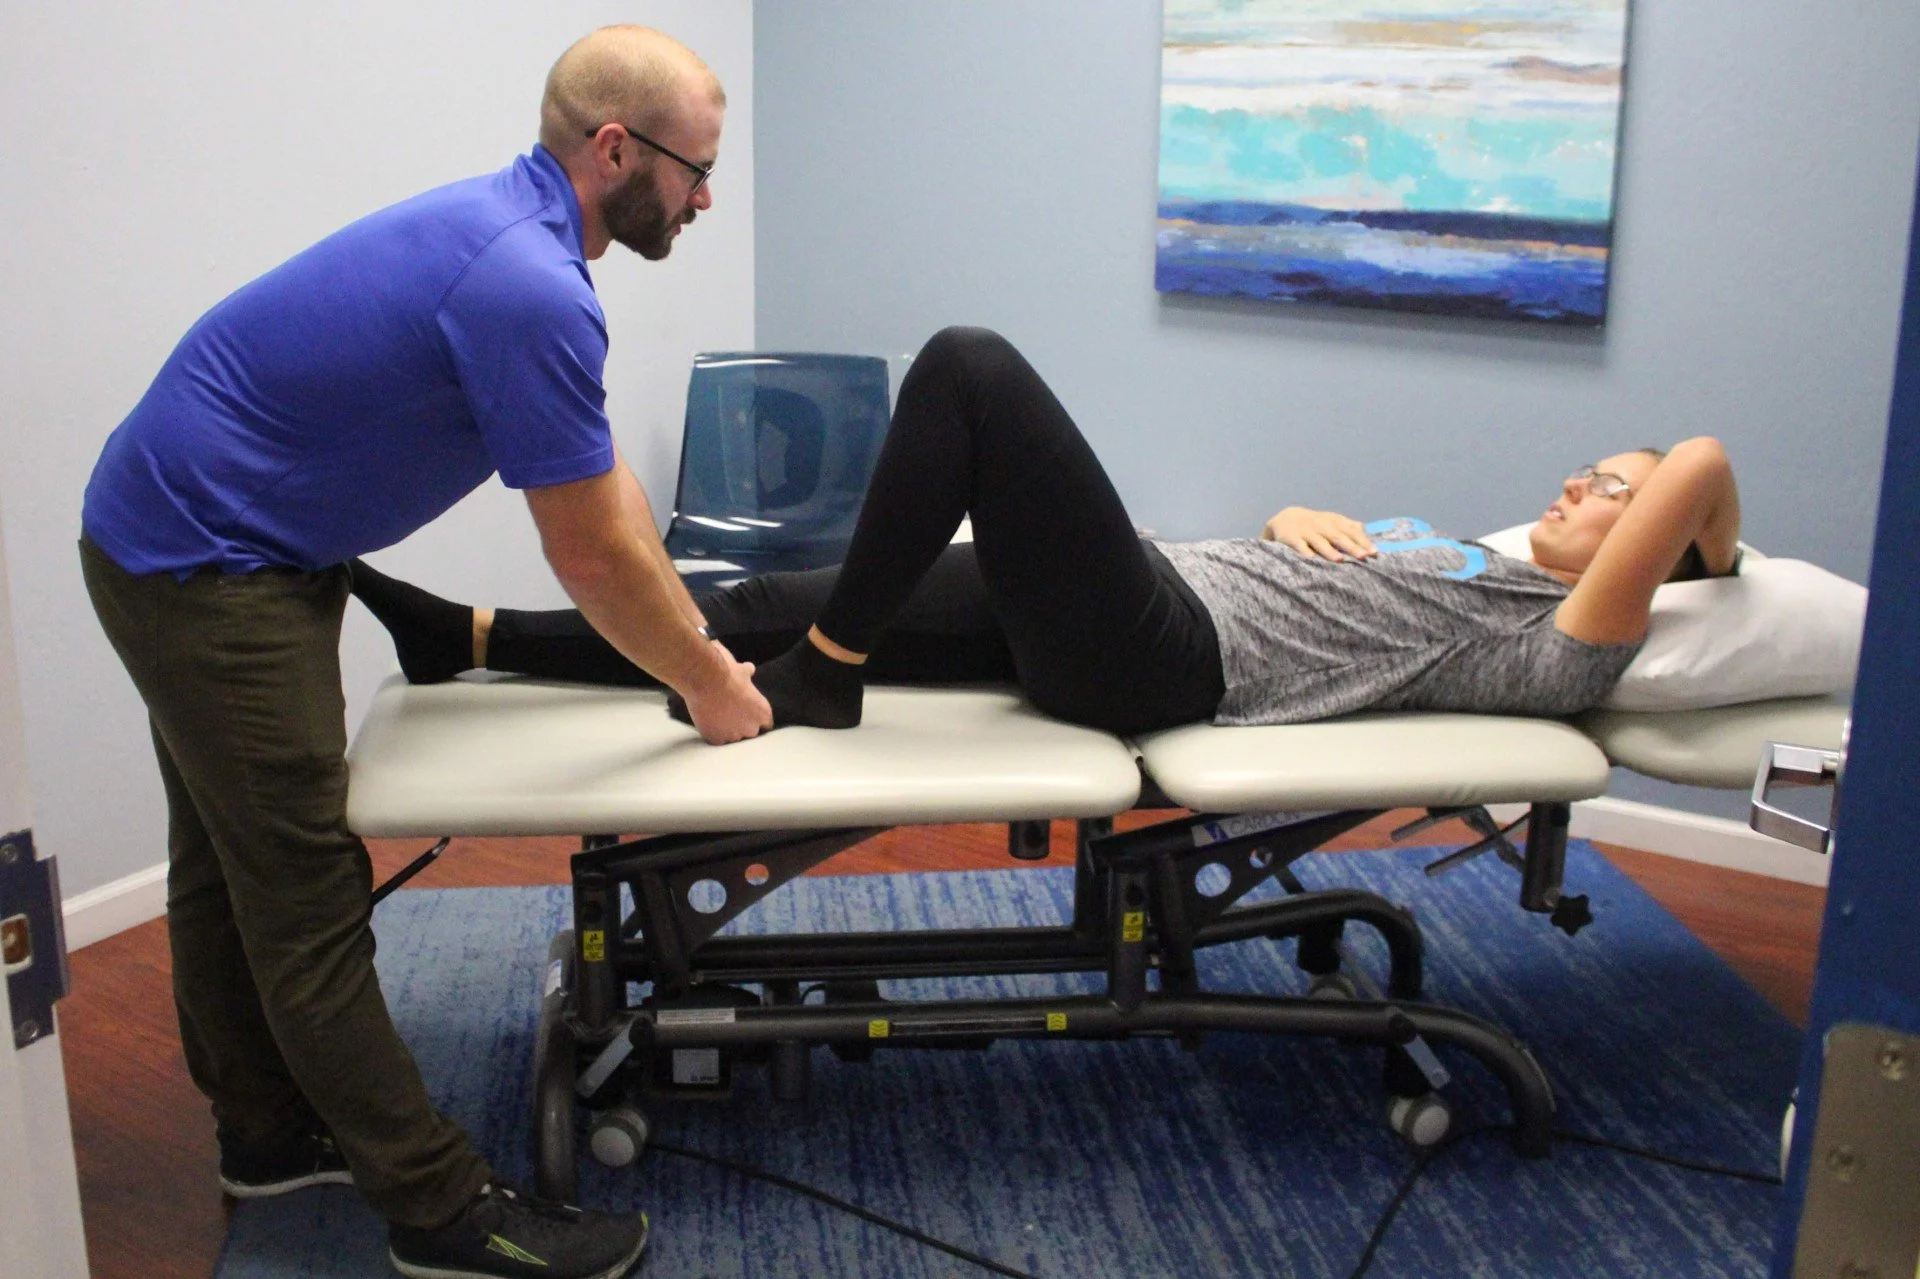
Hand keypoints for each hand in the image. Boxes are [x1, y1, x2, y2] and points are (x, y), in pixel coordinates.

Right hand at [679, 648, 772, 743]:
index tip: (746, 710)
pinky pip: (716, 739)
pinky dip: (712, 732)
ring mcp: (734, 736)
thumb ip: (748, 673)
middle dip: (741, 723)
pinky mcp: (716, 739)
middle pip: (750, 732)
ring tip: (716, 713)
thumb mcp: (742, 669)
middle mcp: (752, 728)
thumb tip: (749, 669)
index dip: (755, 716)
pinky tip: (708, 720)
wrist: (705, 680)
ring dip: (726, 728)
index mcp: (763, 712)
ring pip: (732, 736)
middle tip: (729, 710)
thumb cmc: (726, 671)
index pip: (766, 723)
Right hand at [1260, 507, 1376, 562]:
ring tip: (1340, 560)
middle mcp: (1322, 526)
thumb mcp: (1331, 522)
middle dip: (1351, 546)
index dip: (1362, 541)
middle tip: (1363, 556)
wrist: (1285, 519)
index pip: (1351, 531)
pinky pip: (1299, 545)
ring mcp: (1306, 532)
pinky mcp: (1291, 538)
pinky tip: (1310, 559)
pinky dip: (1304, 551)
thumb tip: (1366, 530)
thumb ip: (1348, 527)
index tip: (1374, 552)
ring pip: (1319, 542)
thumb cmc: (1314, 525)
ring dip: (1329, 550)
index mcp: (1333, 522)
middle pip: (1338, 537)